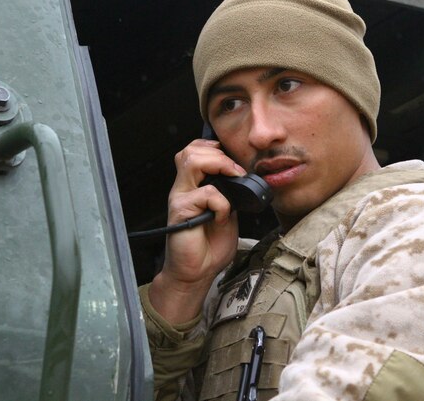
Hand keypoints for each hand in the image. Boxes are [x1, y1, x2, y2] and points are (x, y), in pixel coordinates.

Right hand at [148, 139, 245, 322]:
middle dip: (219, 155)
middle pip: (191, 150)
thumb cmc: (208, 247)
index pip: (196, 151)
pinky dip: (221, 203)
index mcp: (194, 186)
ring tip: (230, 183)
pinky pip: (205, 194)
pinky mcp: (180, 211)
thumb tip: (243, 182)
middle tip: (236, 172)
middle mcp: (183, 188)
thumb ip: (230, 195)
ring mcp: (180, 198)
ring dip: (218, 166)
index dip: (216, 150)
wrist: (196, 273)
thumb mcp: (227, 214)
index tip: (236, 166)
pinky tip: (221, 218)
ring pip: (192, 161)